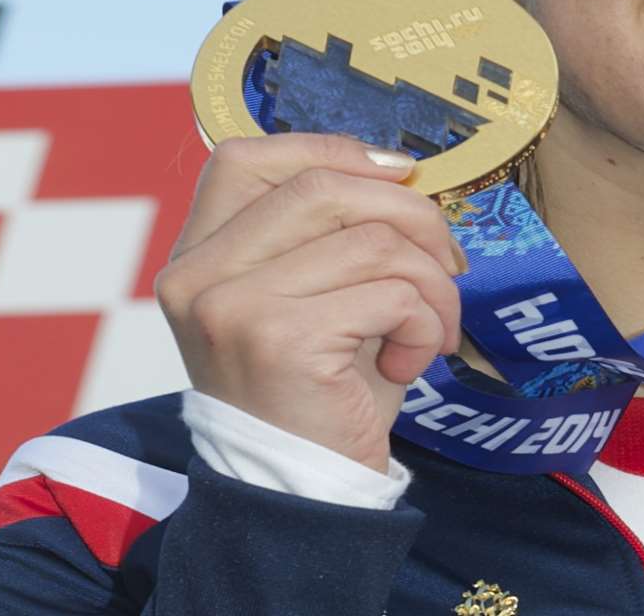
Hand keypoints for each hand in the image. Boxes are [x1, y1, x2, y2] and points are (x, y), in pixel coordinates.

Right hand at [155, 133, 463, 472]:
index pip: (245, 158)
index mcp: (196, 256)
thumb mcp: (314, 293)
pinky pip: (393, 293)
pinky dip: (425, 324)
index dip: (331, 151)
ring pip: (374, 240)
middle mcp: (197, 275)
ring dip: (432, 282)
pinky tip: (409, 363)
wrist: (305, 492)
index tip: (399, 175)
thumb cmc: (322, 389)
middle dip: (411, 215)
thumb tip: (397, 167)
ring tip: (431, 327)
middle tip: (447, 262)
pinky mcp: (280, 340)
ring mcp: (231, 306)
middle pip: (323, 188)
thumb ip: (330, 230)